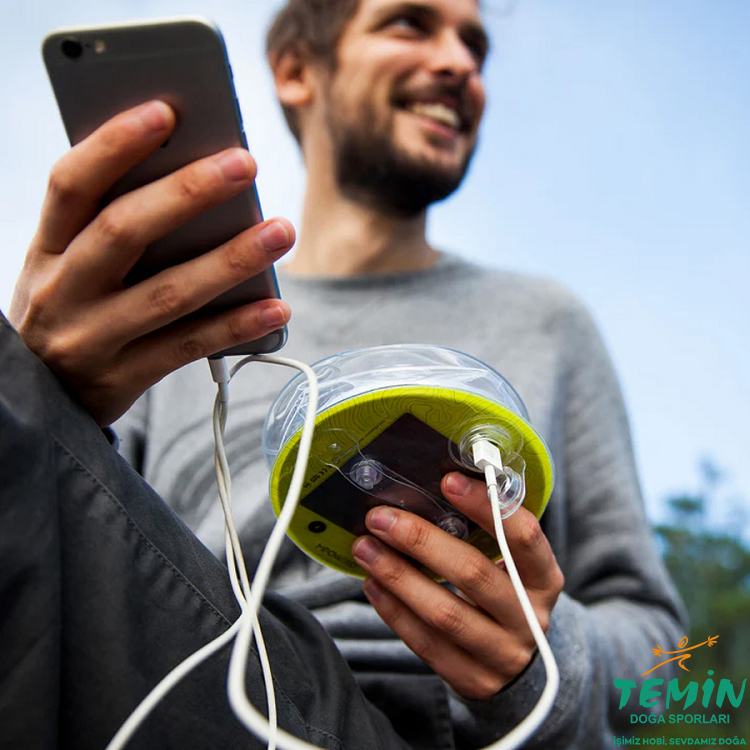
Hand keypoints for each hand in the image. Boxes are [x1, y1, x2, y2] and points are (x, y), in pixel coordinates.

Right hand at [9, 101, 293, 425]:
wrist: (37, 399)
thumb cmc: (71, 313)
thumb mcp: (67, 267)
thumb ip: (109, 229)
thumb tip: (193, 179)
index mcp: (45, 248)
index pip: (71, 184)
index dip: (114, 145)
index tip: (166, 112)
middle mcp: (62, 290)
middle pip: (122, 232)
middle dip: (186, 193)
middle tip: (245, 163)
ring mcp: (91, 338)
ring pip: (168, 294)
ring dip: (230, 260)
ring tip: (281, 232)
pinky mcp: (123, 378)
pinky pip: (189, 347)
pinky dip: (237, 326)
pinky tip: (277, 308)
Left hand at [351, 472, 563, 700]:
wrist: (522, 671)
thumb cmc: (507, 597)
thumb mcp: (515, 568)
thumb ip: (489, 535)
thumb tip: (434, 487)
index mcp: (544, 578)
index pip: (523, 536)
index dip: (486, 506)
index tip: (447, 480)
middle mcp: (530, 617)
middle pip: (473, 574)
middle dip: (421, 541)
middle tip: (381, 517)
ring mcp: (503, 654)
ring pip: (444, 613)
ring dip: (398, 575)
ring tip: (365, 547)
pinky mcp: (474, 681)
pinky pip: (426, 644)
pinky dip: (394, 611)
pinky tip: (372, 584)